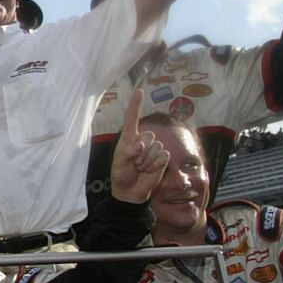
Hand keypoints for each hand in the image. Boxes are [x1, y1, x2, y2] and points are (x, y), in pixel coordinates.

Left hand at [109, 88, 170, 203]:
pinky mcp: (162, 157)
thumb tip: (139, 145)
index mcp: (129, 137)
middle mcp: (142, 140)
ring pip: (156, 146)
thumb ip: (127, 152)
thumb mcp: (119, 163)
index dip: (136, 105)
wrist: (131, 191)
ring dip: (147, 161)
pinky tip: (149, 170)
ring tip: (140, 167)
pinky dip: (155, 165)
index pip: (132, 118)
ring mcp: (154, 148)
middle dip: (141, 152)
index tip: (139, 91)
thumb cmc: (122, 174)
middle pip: (148, 136)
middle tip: (134, 163)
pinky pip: (163, 156)